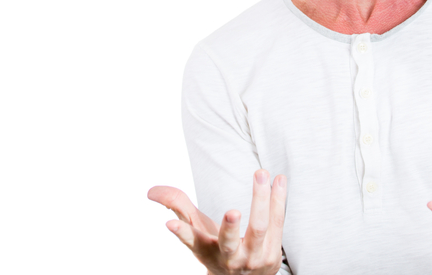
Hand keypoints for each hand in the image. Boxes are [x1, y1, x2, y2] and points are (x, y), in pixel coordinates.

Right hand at [148, 169, 286, 274]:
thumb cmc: (216, 248)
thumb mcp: (196, 231)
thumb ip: (176, 206)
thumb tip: (151, 191)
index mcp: (206, 251)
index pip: (191, 241)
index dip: (181, 233)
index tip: (168, 225)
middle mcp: (230, 258)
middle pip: (230, 242)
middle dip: (230, 228)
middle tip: (232, 212)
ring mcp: (254, 257)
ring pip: (259, 228)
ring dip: (262, 200)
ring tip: (261, 173)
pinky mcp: (274, 252)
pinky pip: (277, 223)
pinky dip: (278, 200)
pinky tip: (279, 180)